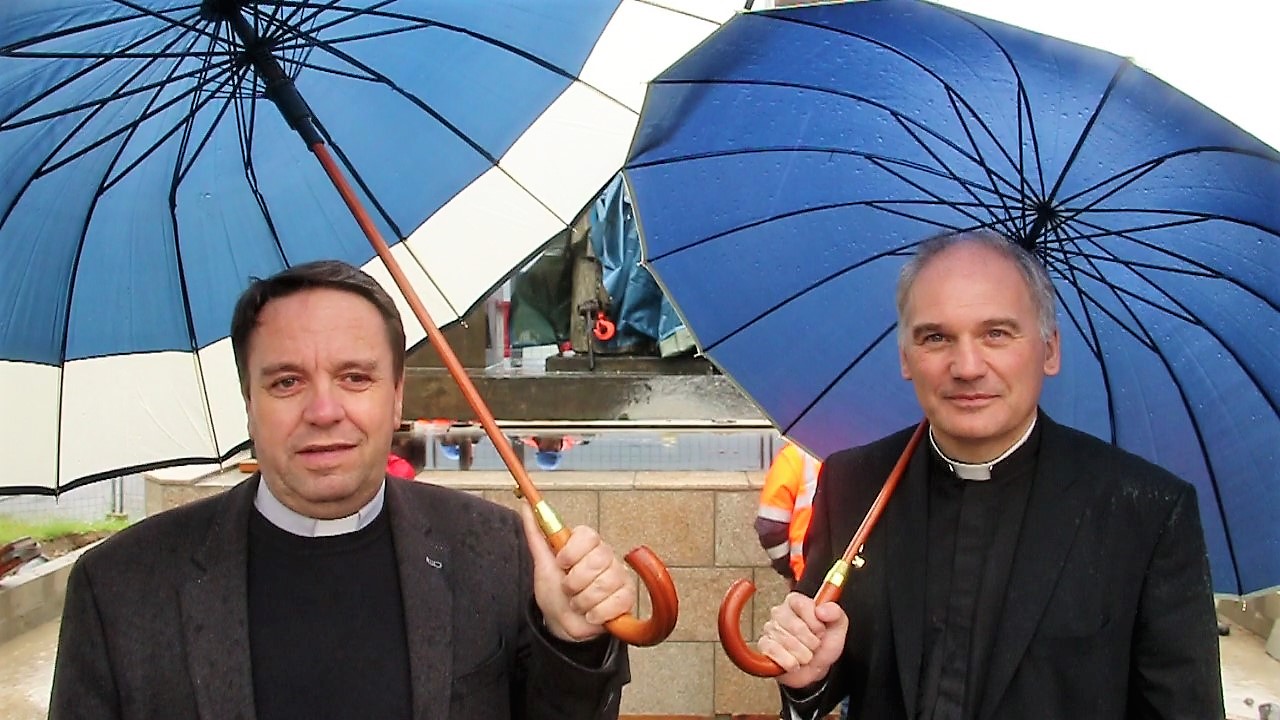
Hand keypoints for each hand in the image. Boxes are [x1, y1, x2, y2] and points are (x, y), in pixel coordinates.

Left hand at [520, 504, 636, 641]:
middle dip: (575, 581)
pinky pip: (616, 602)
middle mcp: (606, 557)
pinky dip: (598, 613)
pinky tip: (592, 613)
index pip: (588, 535)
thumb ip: (536, 534)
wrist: (562, 625)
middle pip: (598, 559)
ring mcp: (619, 576)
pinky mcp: (627, 597)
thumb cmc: (555, 594)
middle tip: (568, 589)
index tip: (561, 563)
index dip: (572, 551)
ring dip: (583, 600)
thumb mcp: (542, 563)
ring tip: (578, 603)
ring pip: (605, 583)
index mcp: (587, 546)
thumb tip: (526, 506)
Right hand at [758, 592, 848, 688]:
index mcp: (796, 602)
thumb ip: (835, 613)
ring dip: (803, 655)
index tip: (821, 630)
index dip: (815, 622)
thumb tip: (821, 610)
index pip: (802, 605)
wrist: (815, 668)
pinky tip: (795, 662)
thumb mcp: (838, 626)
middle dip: (811, 642)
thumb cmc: (824, 643)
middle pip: (796, 626)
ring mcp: (770, 629)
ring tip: (805, 654)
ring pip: (788, 642)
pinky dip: (789, 662)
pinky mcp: (764, 646)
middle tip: (814, 645)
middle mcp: (780, 612)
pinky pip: (775, 653)